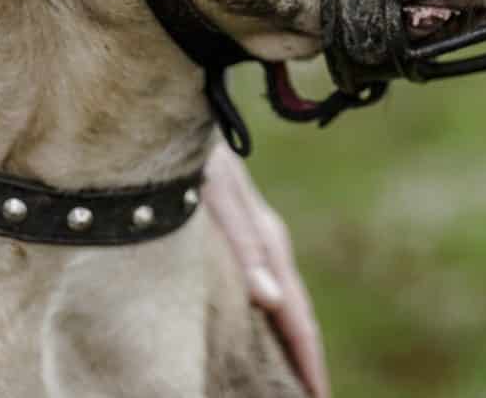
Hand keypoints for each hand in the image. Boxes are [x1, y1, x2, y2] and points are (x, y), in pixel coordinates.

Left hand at [203, 143, 329, 397]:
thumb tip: (271, 302)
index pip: (296, 316)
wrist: (178, 113)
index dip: (307, 363)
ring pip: (278, 300)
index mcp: (269, 243)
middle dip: (303, 360)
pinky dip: (268, 316)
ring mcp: (254, 237)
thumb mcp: (218, 199)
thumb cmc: (196, 157)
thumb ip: (246, 247)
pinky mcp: (237, 231)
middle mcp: (268, 243)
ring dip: (286, 341)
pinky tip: (258, 326)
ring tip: (289, 380)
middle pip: (293, 314)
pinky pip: (261, 284)